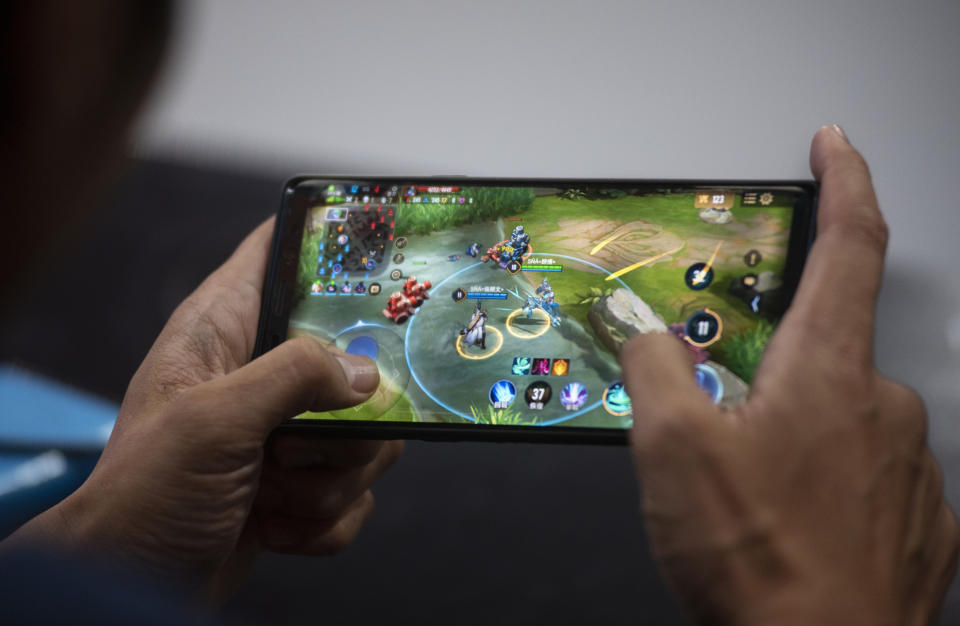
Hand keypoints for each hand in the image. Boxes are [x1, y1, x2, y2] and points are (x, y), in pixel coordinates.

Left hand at [6, 218, 402, 602]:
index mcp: (225, 329)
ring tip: (271, 495)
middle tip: (291, 443)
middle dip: (341, 422)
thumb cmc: (147, 494)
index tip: (370, 263)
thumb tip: (363, 376)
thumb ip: (293, 377)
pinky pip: (356, 492)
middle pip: (355, 361)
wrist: (133, 585)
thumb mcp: (213, 420)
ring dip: (328, 482)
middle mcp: (262, 373)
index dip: (324, 244)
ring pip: (367, 436)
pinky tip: (274, 526)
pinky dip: (324, 521)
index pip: (277, 251)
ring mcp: (289, 431)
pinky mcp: (304, 484)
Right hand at [620, 126, 957, 624]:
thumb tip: (644, 332)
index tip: (836, 146)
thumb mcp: (673, 449)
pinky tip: (788, 525)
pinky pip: (865, 475)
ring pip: (842, 419)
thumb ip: (656, 369)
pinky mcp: (920, 522)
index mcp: (829, 372)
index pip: (850, 246)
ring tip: (750, 497)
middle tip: (725, 430)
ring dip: (793, 436)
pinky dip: (823, 483)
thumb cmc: (759, 558)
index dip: (845, 184)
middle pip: (826, 350)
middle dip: (772, 372)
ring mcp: (911, 468)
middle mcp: (884, 407)